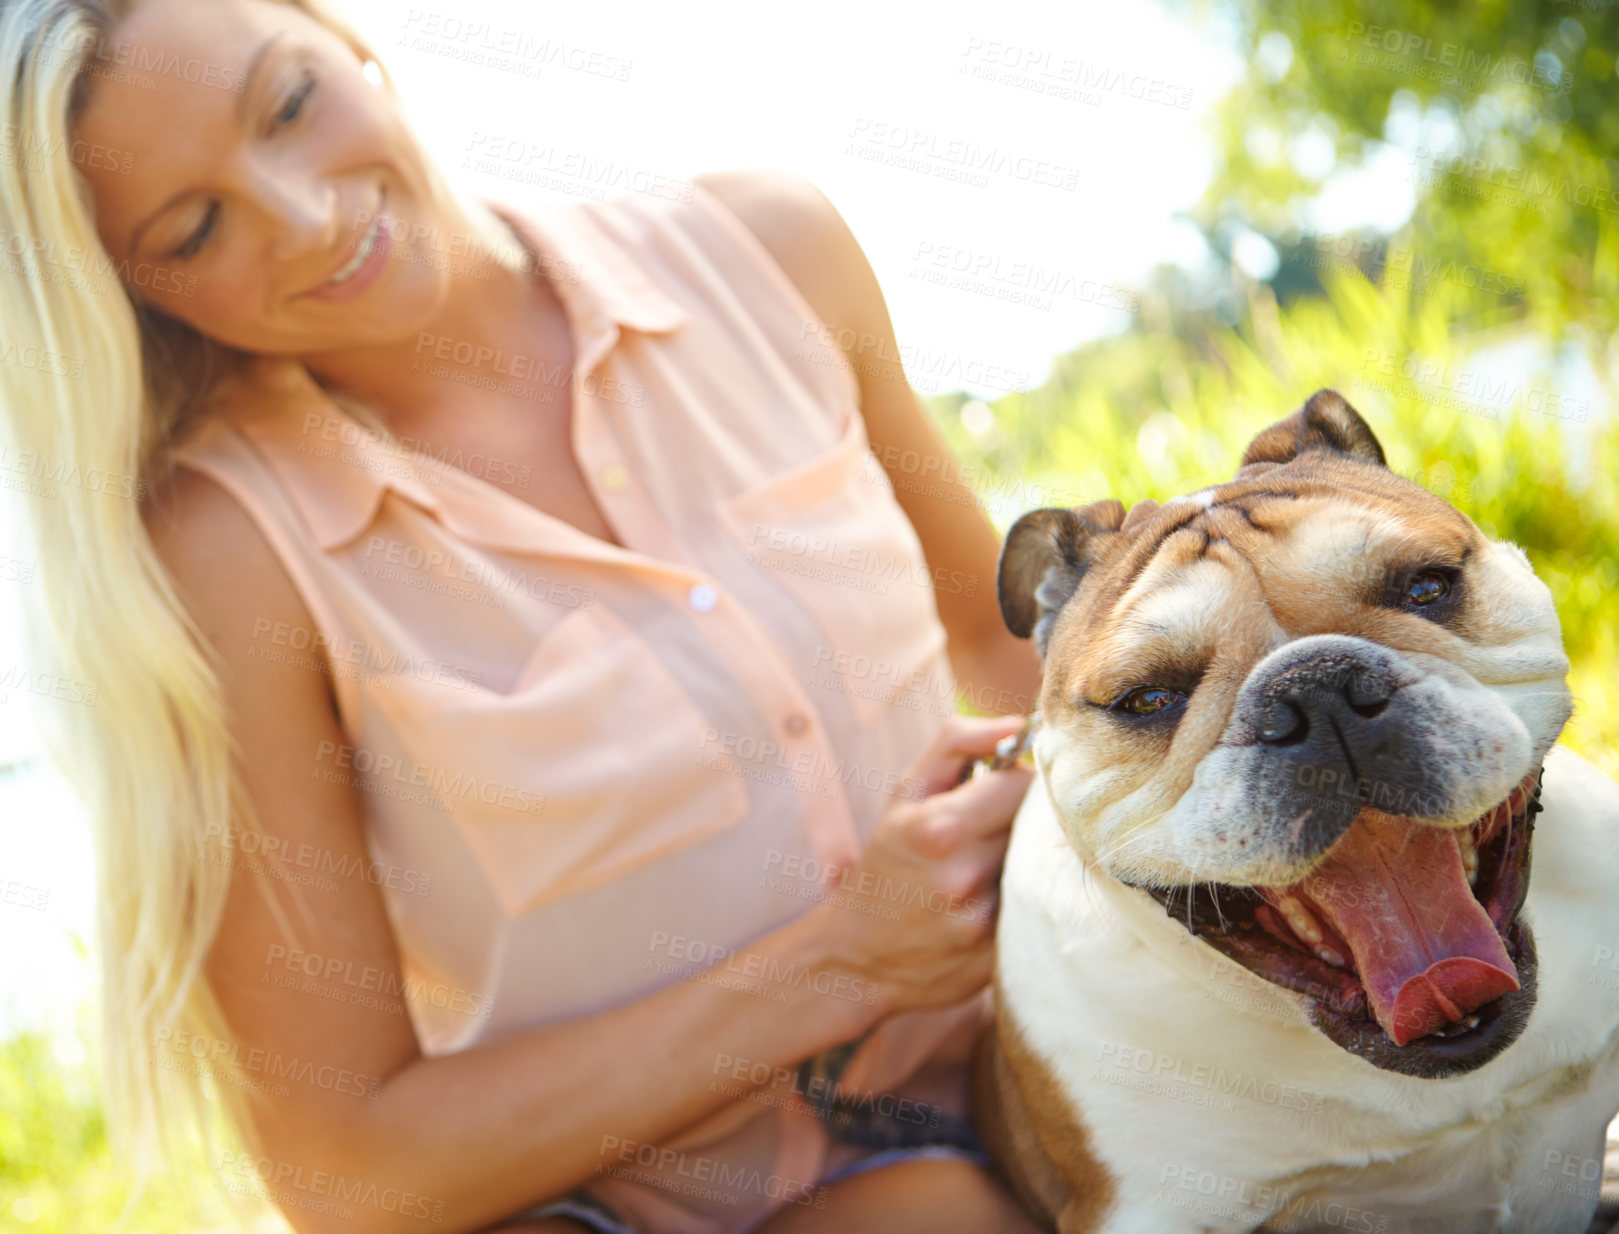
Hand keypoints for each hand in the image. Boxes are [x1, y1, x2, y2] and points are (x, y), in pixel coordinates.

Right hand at [813, 714, 1034, 1017]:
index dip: (1019, 781)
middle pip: (1039, 824)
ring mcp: (986, 921)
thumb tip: (1019, 723)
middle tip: (998, 828)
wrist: (859, 958)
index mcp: (940, 828)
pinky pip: (1039, 907)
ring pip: (1043, 865)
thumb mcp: (905, 793)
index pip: (1024, 783)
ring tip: (991, 866)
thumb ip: (958, 743)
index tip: (1003, 790)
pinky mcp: (1002, 955)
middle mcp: (966, 875)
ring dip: (1028, 859)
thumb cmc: (888, 863)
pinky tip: (993, 900)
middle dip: (1025, 819)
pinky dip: (1027, 898)